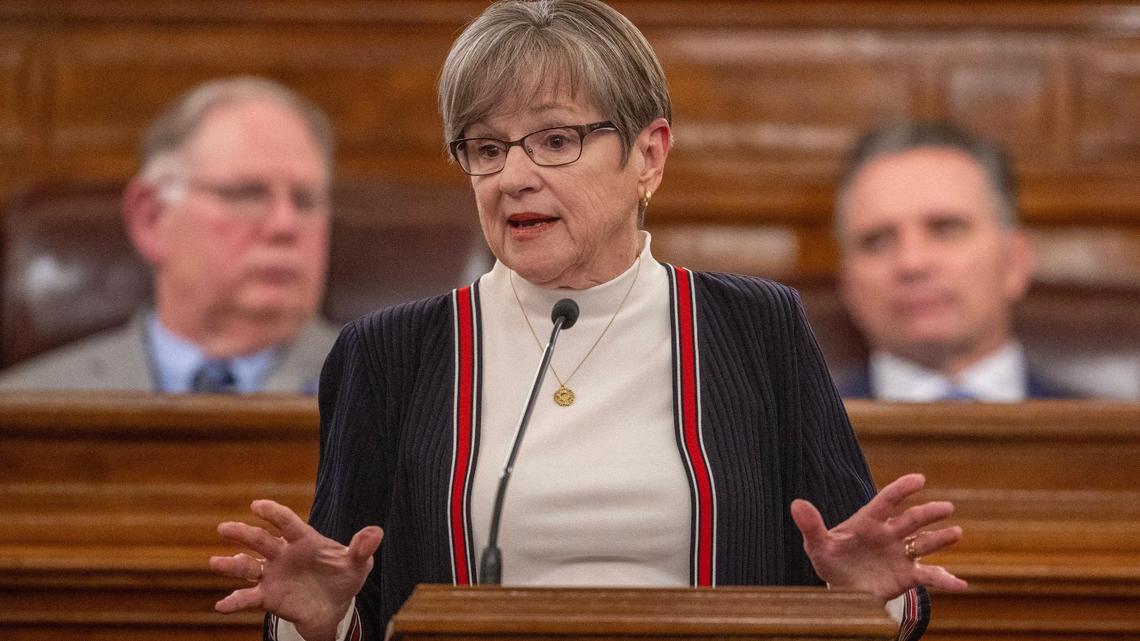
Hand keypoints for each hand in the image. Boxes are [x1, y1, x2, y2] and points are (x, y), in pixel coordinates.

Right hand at [209, 499, 382, 640]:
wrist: (334, 607)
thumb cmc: (343, 577)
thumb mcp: (357, 564)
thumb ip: (362, 548)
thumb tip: (376, 532)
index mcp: (303, 540)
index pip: (286, 522)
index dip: (273, 513)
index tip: (256, 505)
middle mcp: (282, 554)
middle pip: (260, 541)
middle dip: (242, 534)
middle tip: (224, 528)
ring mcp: (272, 575)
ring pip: (247, 567)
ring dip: (231, 565)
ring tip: (215, 562)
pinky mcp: (267, 596)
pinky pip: (248, 597)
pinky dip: (234, 601)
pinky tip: (221, 605)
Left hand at [790, 473, 966, 600]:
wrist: (842, 586)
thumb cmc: (830, 559)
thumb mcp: (817, 545)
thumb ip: (810, 525)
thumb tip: (796, 503)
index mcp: (868, 521)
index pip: (886, 501)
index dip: (902, 489)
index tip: (920, 479)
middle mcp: (889, 534)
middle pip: (912, 520)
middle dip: (928, 513)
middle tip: (946, 508)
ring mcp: (901, 554)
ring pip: (924, 543)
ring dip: (941, 539)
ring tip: (956, 532)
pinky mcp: (907, 575)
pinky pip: (929, 576)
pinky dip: (946, 580)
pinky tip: (961, 585)